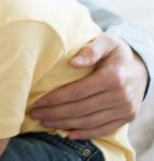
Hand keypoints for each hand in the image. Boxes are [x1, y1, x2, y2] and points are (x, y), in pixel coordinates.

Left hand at [30, 33, 146, 138]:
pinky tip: (68, 134)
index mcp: (113, 77)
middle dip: (55, 113)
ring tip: (45, 122)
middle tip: (34, 114)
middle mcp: (121, 96)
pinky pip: (104, 129)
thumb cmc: (116, 51)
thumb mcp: (106, 41)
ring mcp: (126, 109)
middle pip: (81, 109)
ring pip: (90, 122)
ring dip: (65, 124)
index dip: (56, 98)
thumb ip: (90, 49)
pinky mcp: (127, 117)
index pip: (78, 92)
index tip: (37, 101)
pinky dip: (86, 133)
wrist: (140, 66)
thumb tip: (73, 62)